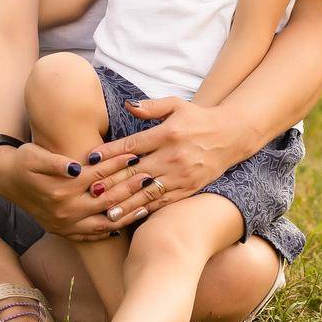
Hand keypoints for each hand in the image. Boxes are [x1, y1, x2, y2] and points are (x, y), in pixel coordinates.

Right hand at [0, 141, 138, 240]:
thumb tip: (78, 166)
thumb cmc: (24, 161)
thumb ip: (56, 162)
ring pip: (104, 221)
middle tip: (152, 178)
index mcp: (61, 189)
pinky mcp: (63, 231)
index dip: (118, 164)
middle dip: (130, 188)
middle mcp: (65, 210)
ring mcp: (65, 224)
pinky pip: (93, 234)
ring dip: (127, 212)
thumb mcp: (35, 156)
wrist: (5, 179)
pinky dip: (111, 229)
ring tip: (148, 202)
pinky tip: (127, 223)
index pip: (98, 175)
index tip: (136, 155)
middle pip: (107, 199)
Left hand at [83, 97, 250, 225]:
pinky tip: (131, 216)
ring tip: (106, 213)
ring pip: (148, 192)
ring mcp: (182, 175)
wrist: (231, 135)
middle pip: (136, 172)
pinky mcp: (189, 188)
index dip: (110, 152)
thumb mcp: (177, 105)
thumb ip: (151, 107)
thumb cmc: (198, 118)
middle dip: (111, 184)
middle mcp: (173, 156)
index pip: (133, 145)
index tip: (92, 159)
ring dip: (126, 204)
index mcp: (168, 134)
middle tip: (90, 193)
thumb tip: (127, 105)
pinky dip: (146, 210)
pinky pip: (164, 202)